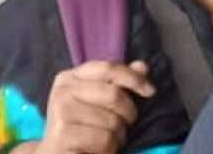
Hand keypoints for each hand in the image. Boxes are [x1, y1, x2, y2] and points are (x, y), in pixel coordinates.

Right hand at [37, 61, 153, 153]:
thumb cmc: (80, 129)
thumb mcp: (98, 103)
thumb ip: (118, 83)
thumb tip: (142, 66)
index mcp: (70, 77)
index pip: (107, 68)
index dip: (133, 78)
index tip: (150, 91)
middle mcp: (62, 91)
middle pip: (114, 94)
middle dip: (128, 113)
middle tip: (124, 126)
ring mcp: (61, 112)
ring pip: (112, 121)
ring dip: (118, 136)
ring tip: (106, 140)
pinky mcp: (63, 134)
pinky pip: (104, 139)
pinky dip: (109, 149)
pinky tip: (98, 150)